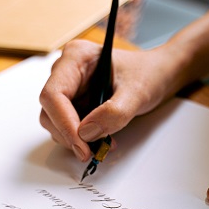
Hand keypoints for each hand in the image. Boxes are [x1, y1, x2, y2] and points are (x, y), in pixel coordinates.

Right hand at [39, 40, 181, 161]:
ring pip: (55, 122)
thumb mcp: (137, 92)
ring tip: (104, 143)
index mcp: (76, 58)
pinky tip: (102, 140)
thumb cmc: (148, 74)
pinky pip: (68, 127)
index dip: (64, 123)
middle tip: (91, 151)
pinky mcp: (75, 104)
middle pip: (50, 111)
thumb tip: (87, 133)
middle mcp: (66, 72)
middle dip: (69, 134)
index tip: (81, 144)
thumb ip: (114, 112)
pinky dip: (81, 139)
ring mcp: (69, 89)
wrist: (157, 76)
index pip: (53, 94)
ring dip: (75, 139)